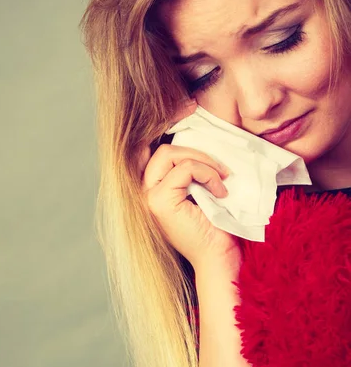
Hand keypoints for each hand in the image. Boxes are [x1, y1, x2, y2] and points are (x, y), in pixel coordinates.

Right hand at [139, 102, 239, 266]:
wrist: (218, 259)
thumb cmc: (214, 228)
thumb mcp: (200, 191)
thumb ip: (191, 170)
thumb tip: (198, 137)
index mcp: (152, 190)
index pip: (148, 151)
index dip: (162, 126)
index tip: (186, 108)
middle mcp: (144, 193)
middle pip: (161, 149)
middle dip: (192, 147)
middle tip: (220, 167)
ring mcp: (149, 198)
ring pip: (170, 154)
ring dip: (203, 162)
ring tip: (222, 180)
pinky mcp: (160, 202)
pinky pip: (185, 169)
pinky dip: (208, 174)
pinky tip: (220, 192)